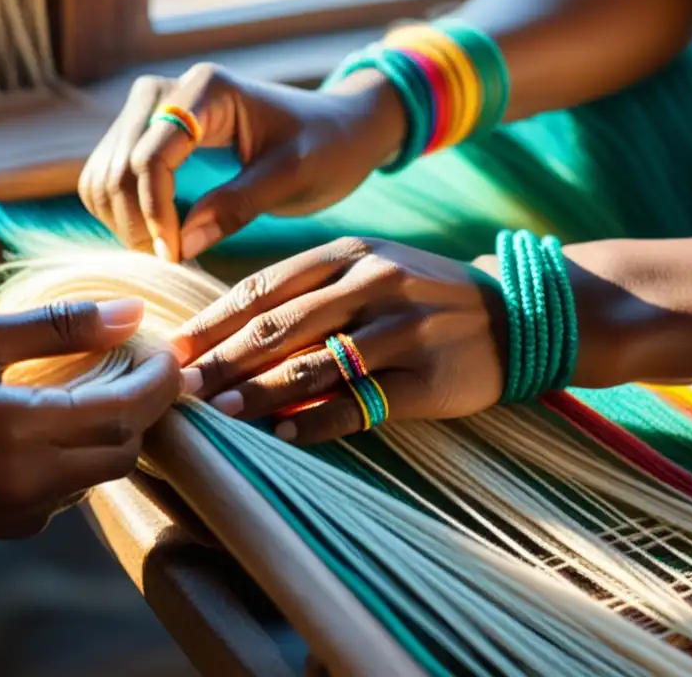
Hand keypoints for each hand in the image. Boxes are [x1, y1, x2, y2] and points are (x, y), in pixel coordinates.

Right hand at [0, 299, 179, 539]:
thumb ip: (56, 328)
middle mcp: (33, 482)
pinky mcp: (8, 525)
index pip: (127, 411)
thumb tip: (129, 312)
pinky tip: (64, 423)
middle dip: (147, 409)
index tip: (172, 353)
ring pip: (102, 474)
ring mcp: (21, 511)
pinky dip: (84, 456)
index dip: (161, 382)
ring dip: (117, 433)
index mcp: (22, 430)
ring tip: (106, 386)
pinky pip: (70, 492)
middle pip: (126, 449)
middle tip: (141, 366)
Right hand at [78, 64, 406, 261]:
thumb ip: (239, 205)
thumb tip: (182, 245)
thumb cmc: (325, 146)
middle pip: (117, 166)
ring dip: (124, 222)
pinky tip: (159, 239)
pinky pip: (109, 179)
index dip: (155, 214)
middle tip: (173, 263)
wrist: (335, 130)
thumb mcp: (293, 177)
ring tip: (168, 254)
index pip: (150, 157)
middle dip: (136, 223)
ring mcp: (150, 111)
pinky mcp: (146, 135)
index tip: (176, 256)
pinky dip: (122, 215)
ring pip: (103, 174)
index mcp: (205, 90)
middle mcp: (166, 90)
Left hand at [170, 238, 505, 444]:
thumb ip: (312, 291)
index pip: (264, 288)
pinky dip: (318, 423)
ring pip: (316, 364)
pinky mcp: (429, 376)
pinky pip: (362, 404)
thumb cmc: (424, 295)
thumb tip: (233, 332)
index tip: (175, 351)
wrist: (517, 315)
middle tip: (180, 390)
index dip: (214, 322)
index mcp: (351, 253)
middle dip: (222, 360)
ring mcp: (404, 329)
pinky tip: (283, 438)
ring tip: (220, 414)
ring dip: (261, 392)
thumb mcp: (372, 270)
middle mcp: (375, 283)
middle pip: (281, 326)